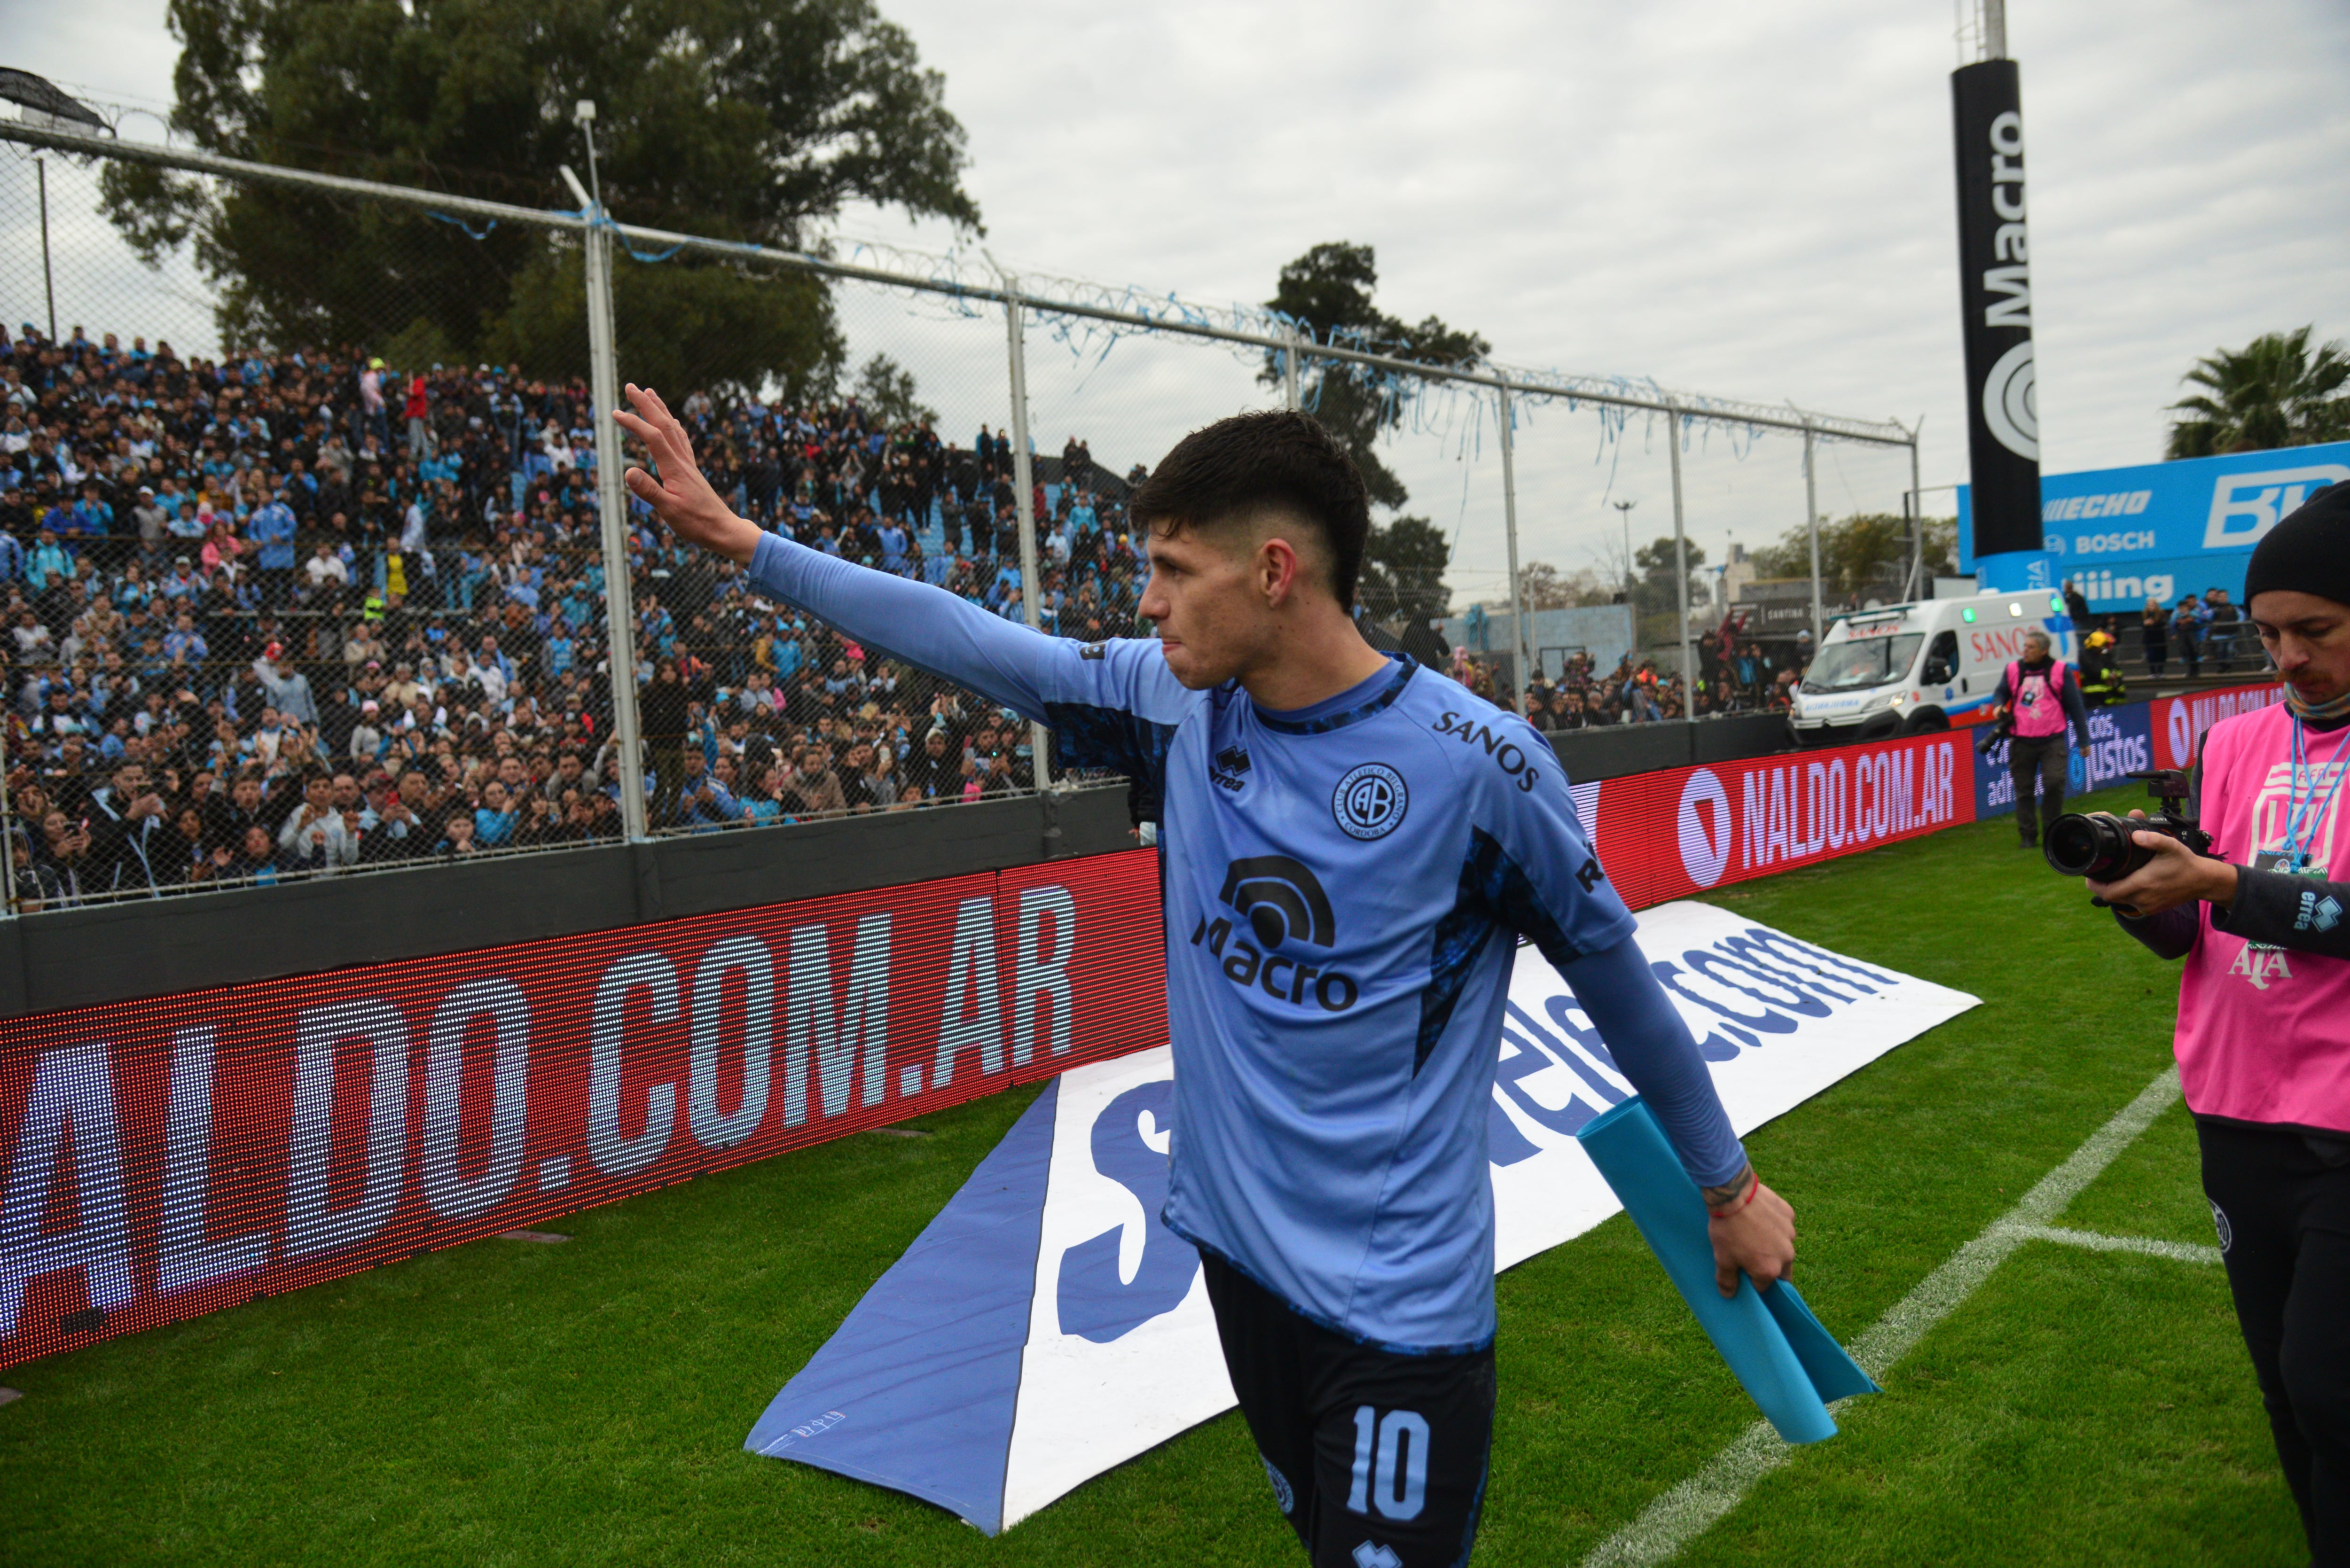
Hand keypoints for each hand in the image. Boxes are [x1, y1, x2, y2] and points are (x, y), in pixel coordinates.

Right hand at [612, 386, 762, 563]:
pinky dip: (673, 426)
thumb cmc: (697, 523)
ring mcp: (689, 464)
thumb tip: (628, 472)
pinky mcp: (692, 470)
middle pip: (664, 425)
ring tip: (649, 393)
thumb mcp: (669, 511)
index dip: (634, 423)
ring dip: (660, 410)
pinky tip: (672, 423)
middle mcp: (683, 461)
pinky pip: (682, 440)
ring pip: (674, 429)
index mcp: (675, 469)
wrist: (723, 529)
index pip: (652, 437)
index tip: (615, 413)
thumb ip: (649, 491)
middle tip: (630, 386)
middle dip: (646, 404)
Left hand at [1708, 1175, 1795, 1296]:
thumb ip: (1727, 1280)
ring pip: (1783, 1246)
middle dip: (1767, 1265)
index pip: (1763, 1286)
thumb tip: (1729, 1295)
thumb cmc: (1728, 1229)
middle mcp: (1786, 1254)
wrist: (1734, 1193)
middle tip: (1750, 1254)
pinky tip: (1759, 1217)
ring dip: (1772, 1245)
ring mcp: (1790, 1233)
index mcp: (1770, 1270)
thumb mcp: (1722, 1258)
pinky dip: (1774, 1225)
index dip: (1751, 1280)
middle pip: (1780, 1269)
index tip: (1743, 1271)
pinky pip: (1783, 1226)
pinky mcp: (1789, 1215)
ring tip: (1753, 1233)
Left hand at [2087, 815, 2236, 916]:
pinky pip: (2132, 903)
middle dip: (2101, 886)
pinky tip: (2127, 882)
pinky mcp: (2152, 909)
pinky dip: (2126, 894)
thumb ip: (2153, 839)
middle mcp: (2142, 899)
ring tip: (2111, 875)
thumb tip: (2136, 835)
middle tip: (2098, 872)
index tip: (2089, 874)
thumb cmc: (2185, 863)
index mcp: (2142, 885)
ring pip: (2120, 900)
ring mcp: (2147, 906)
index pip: (2107, 892)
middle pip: (2110, 897)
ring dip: (2114, 889)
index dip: (2094, 884)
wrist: (2203, 881)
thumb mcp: (2170, 846)